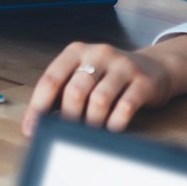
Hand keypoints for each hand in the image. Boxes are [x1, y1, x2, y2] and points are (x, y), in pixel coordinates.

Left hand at [21, 34, 186, 134]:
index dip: (38, 107)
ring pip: (99, 100)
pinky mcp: (144, 81)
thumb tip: (36, 124)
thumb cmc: (108, 78)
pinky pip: (126, 106)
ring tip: (90, 133)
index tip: (32, 129)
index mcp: (76, 52)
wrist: (154, 67)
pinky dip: (114, 123)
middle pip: (75, 91)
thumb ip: (60, 94)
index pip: (51, 79)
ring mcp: (123, 66)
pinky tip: (111, 129)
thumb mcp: (83, 77)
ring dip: (92, 122)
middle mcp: (98, 54)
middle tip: (67, 134)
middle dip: (68, 117)